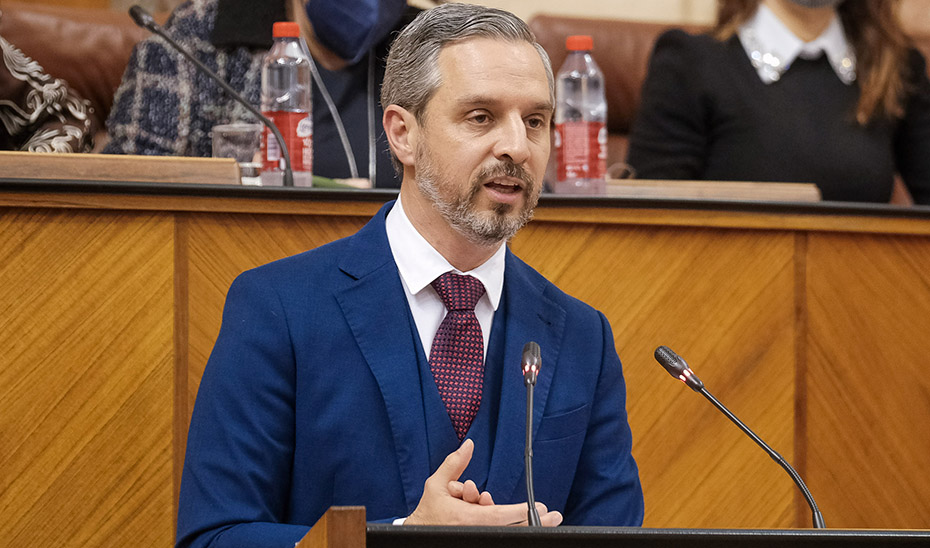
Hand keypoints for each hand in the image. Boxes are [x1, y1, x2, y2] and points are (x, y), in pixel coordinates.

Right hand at [405, 439, 562, 526]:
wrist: (419, 533)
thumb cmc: (429, 511)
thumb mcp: (437, 485)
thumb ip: (454, 464)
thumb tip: (469, 445)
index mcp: (465, 517)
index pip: (499, 515)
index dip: (521, 512)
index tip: (541, 508)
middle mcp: (474, 530)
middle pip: (510, 528)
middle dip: (533, 521)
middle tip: (553, 516)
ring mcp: (477, 536)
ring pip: (507, 533)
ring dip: (525, 525)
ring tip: (540, 518)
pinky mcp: (478, 538)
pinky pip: (500, 536)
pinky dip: (513, 530)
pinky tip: (526, 526)